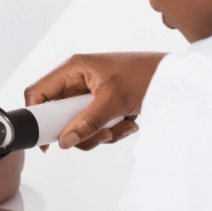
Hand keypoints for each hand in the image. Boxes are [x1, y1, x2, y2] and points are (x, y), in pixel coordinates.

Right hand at [23, 52, 163, 149]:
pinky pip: (93, 126)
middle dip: (79, 130)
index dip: (37, 116)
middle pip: (58, 114)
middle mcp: (76, 81)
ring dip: (97, 134)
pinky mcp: (100, 105)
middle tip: (99, 134)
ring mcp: (88, 94)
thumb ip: (88, 122)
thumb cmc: (146, 75)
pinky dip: (110, 131)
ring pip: (76, 124)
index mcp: (72, 69)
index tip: (47, 139)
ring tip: (120, 128)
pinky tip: (128, 124)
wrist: (174, 77)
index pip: (39, 92)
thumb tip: (65, 141)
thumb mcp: (115, 100)